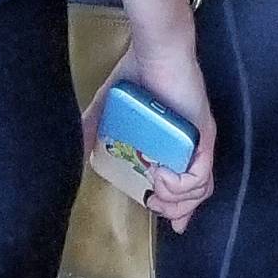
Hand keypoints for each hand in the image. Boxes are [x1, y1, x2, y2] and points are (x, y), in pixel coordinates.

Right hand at [88, 34, 215, 237]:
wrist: (155, 49)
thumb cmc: (137, 73)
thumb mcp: (108, 108)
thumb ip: (91, 130)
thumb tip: (75, 153)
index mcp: (176, 144)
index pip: (189, 187)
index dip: (181, 210)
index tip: (174, 227)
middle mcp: (193, 146)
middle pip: (197, 196)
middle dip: (174, 211)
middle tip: (153, 202)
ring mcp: (200, 142)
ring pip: (200, 191)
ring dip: (175, 200)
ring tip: (156, 186)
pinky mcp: (203, 135)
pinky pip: (200, 176)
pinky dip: (179, 185)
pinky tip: (161, 174)